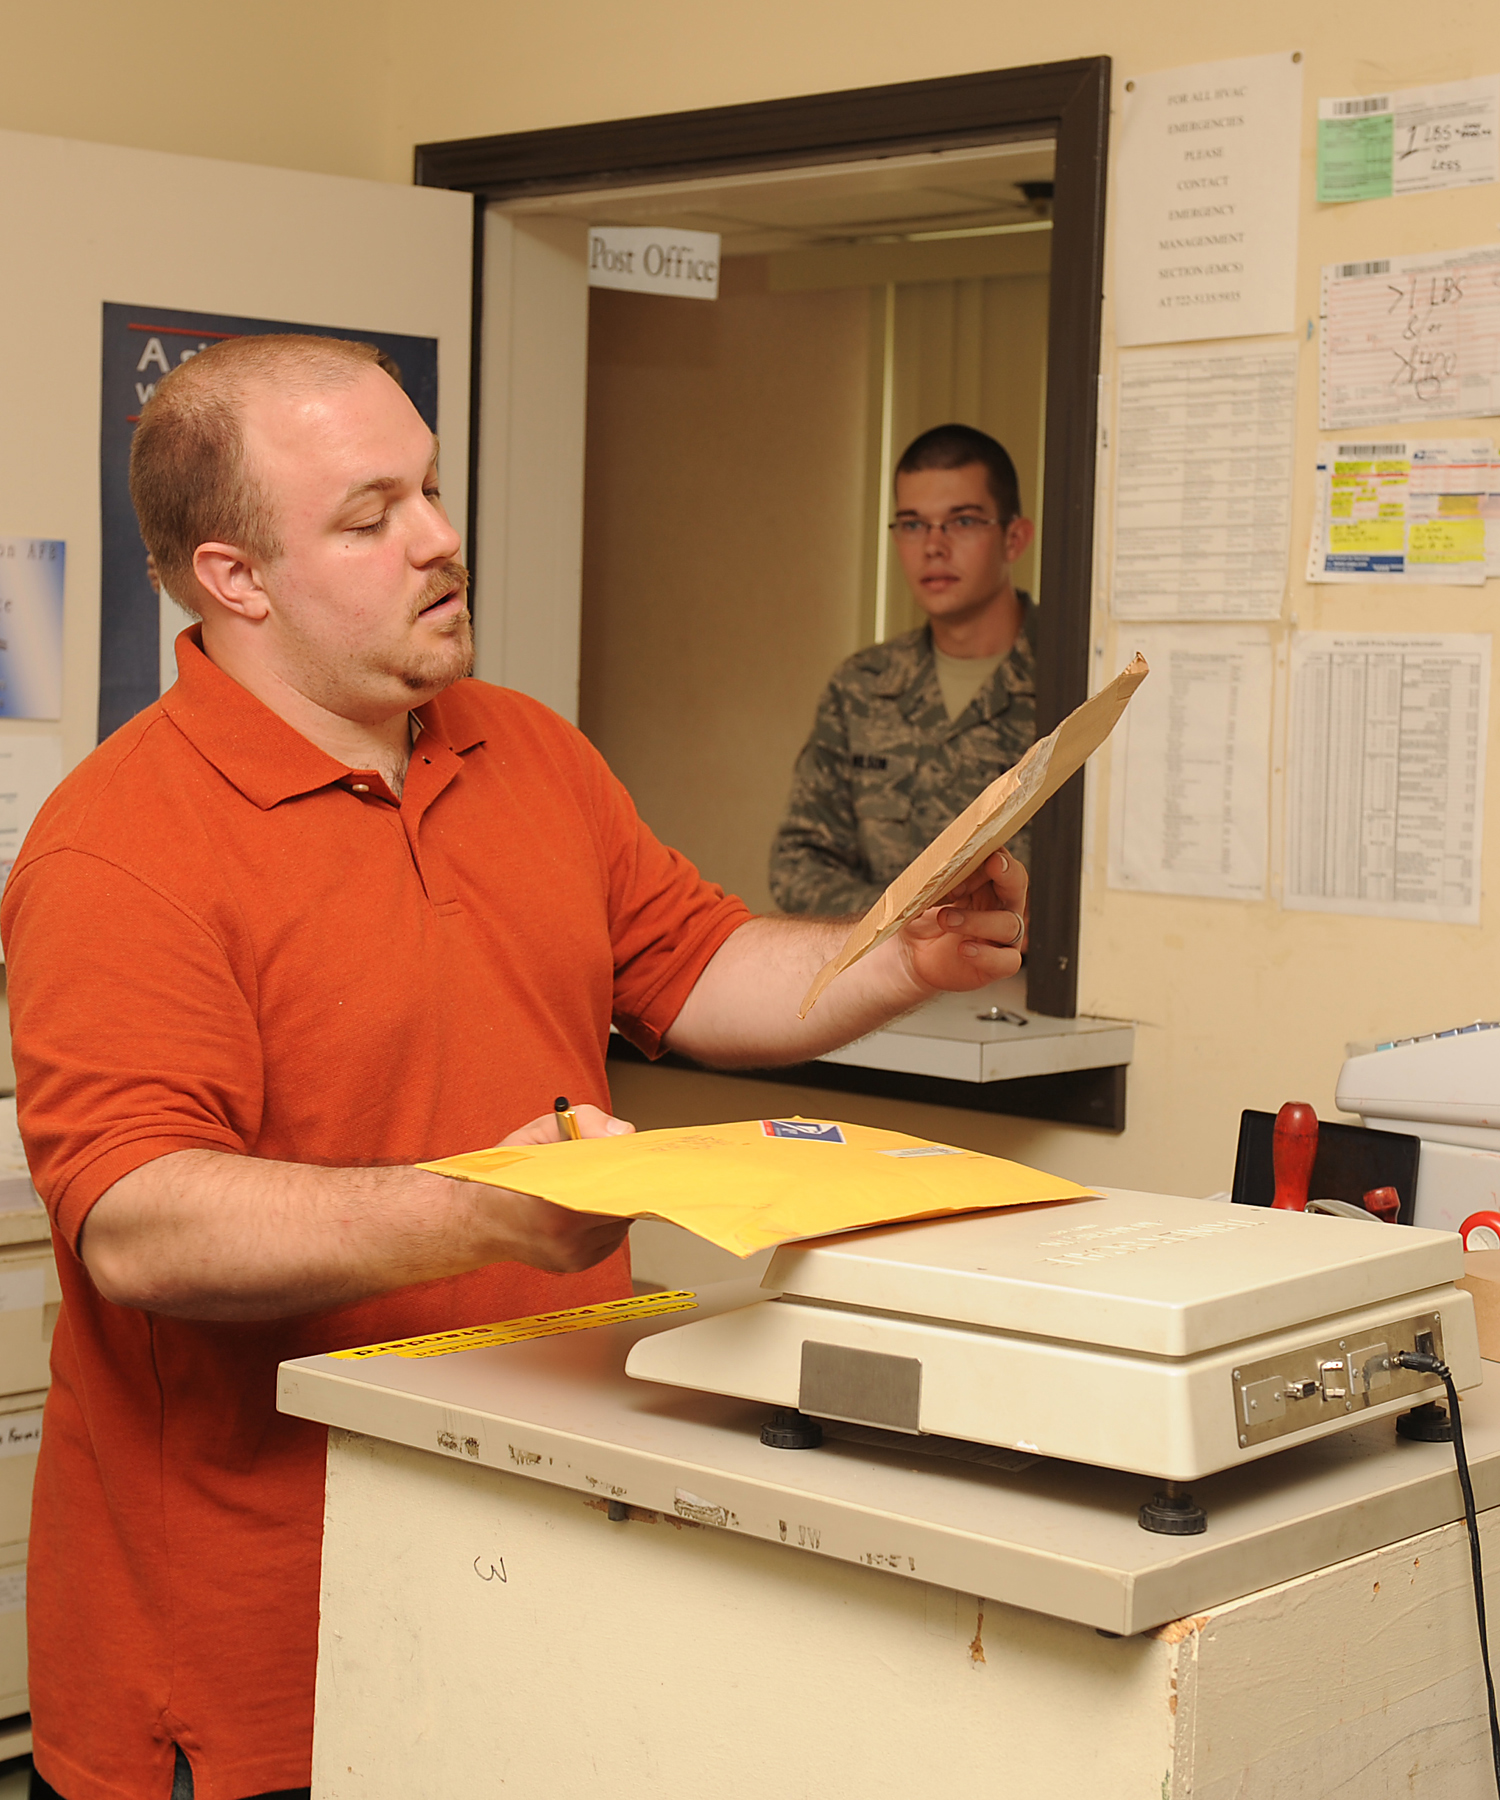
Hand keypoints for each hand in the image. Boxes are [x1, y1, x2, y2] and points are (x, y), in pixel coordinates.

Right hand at [472, 1102, 636, 1272]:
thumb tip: (622, 1132)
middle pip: (623, 1202)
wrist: (475, 1221)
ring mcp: (573, 1254)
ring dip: (614, 1201)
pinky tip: (583, 1207)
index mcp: (554, 1203)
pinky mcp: (578, 1264)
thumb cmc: (502, 1176)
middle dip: (620, 1181)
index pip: (613, 1183)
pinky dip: (606, 1219)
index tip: (627, 1151)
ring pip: (621, 1221)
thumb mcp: (536, 1134)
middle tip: (609, 1162)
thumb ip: (583, 1122)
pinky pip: (612, 1236)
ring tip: (587, 1186)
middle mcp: (565, 1235)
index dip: (625, 1165)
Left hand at [897, 849, 1028, 995]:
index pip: (996, 859)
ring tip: (945, 918)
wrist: (915, 957)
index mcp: (984, 882)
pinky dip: (986, 955)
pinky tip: (964, 949)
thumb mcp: (919, 900)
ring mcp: (1003, 935)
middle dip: (1007, 872)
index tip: (961, 860)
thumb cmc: (923, 922)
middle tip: (993, 864)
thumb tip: (923, 881)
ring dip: (978, 919)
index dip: (984, 857)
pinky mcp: (1000, 963)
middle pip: (1017, 882)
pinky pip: (1006, 961)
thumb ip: (924, 887)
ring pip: (1009, 923)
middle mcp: (1000, 905)